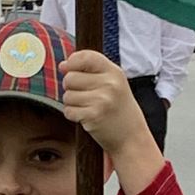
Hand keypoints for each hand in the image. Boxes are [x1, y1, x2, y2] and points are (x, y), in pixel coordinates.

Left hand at [61, 50, 162, 194]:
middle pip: (70, 77)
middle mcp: (109, 84)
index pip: (86, 57)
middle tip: (85, 96)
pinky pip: (68, 111)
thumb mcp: (113, 83)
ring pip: (67, 95)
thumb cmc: (119, 109)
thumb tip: (63, 65)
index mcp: (114, 72)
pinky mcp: (93, 116)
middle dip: (71, 87)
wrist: (131, 137)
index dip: (72, 61)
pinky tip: (86, 117)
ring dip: (72, 103)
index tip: (68, 68)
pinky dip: (73, 115)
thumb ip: (90, 71)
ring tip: (88, 107)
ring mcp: (101, 100)